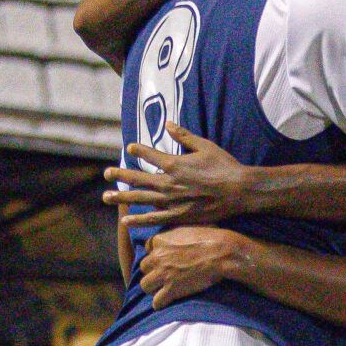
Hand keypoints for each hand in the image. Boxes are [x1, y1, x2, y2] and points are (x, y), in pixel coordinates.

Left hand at [102, 127, 252, 226]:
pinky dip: (138, 219)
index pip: (149, 155)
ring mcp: (171, 202)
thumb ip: (184, 136)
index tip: (130, 148)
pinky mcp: (178, 216)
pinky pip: (153, 218)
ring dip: (122, 197)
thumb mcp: (205, 146)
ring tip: (106, 197)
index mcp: (174, 163)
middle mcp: (168, 183)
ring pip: (140, 199)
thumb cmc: (224, 166)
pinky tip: (125, 220)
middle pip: (138, 179)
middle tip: (106, 174)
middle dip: (120, 175)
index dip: (138, 151)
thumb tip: (168, 124)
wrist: (239, 191)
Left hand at [136, 226, 248, 307]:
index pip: (146, 248)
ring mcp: (163, 274)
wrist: (220, 254)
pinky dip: (161, 303)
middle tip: (163, 275)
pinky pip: (157, 302)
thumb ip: (178, 231)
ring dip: (153, 287)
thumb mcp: (190, 226)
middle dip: (152, 271)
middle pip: (143, 267)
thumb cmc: (211, 237)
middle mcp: (157, 256)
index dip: (155, 254)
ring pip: (145, 285)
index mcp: (160, 240)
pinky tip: (166, 302)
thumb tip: (181, 233)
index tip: (164, 258)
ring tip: (162, 289)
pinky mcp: (171, 289)